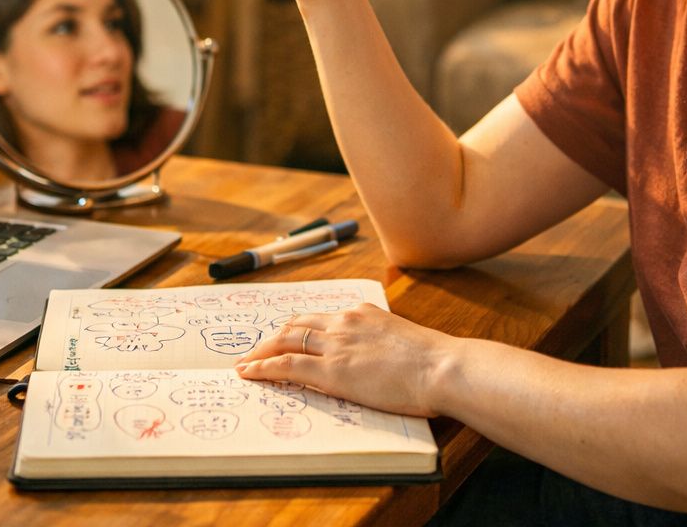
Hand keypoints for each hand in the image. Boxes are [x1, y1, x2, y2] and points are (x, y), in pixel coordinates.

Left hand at [234, 303, 456, 417]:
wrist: (441, 367)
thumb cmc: (433, 363)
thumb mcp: (402, 342)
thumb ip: (381, 344)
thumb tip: (376, 359)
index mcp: (362, 313)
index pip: (319, 318)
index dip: (297, 328)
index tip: (285, 337)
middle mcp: (344, 322)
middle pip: (295, 324)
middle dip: (272, 338)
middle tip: (255, 350)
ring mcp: (336, 345)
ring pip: (285, 341)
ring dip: (260, 352)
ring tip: (245, 364)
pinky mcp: (332, 370)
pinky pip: (287, 365)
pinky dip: (264, 367)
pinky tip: (250, 374)